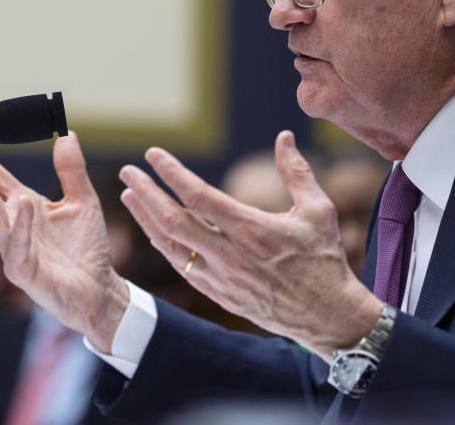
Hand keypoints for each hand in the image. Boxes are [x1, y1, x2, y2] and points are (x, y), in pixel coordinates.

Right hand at [0, 131, 128, 351]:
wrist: (99, 289)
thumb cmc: (87, 248)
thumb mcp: (84, 200)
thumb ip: (72, 169)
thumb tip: (67, 133)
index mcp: (22, 206)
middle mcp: (11, 224)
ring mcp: (13, 247)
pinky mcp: (23, 270)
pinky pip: (17, 245)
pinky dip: (20, 223)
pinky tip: (23, 202)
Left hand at [118, 130, 382, 360]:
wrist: (326, 317)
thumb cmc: (324, 260)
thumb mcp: (318, 211)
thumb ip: (296, 172)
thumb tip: (284, 136)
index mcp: (252, 229)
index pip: (200, 196)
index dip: (172, 173)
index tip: (153, 154)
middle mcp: (230, 254)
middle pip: (174, 220)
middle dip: (146, 193)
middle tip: (127, 171)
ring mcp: (221, 277)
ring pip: (171, 246)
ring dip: (146, 219)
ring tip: (129, 196)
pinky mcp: (219, 294)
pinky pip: (182, 267)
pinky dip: (164, 245)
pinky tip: (152, 229)